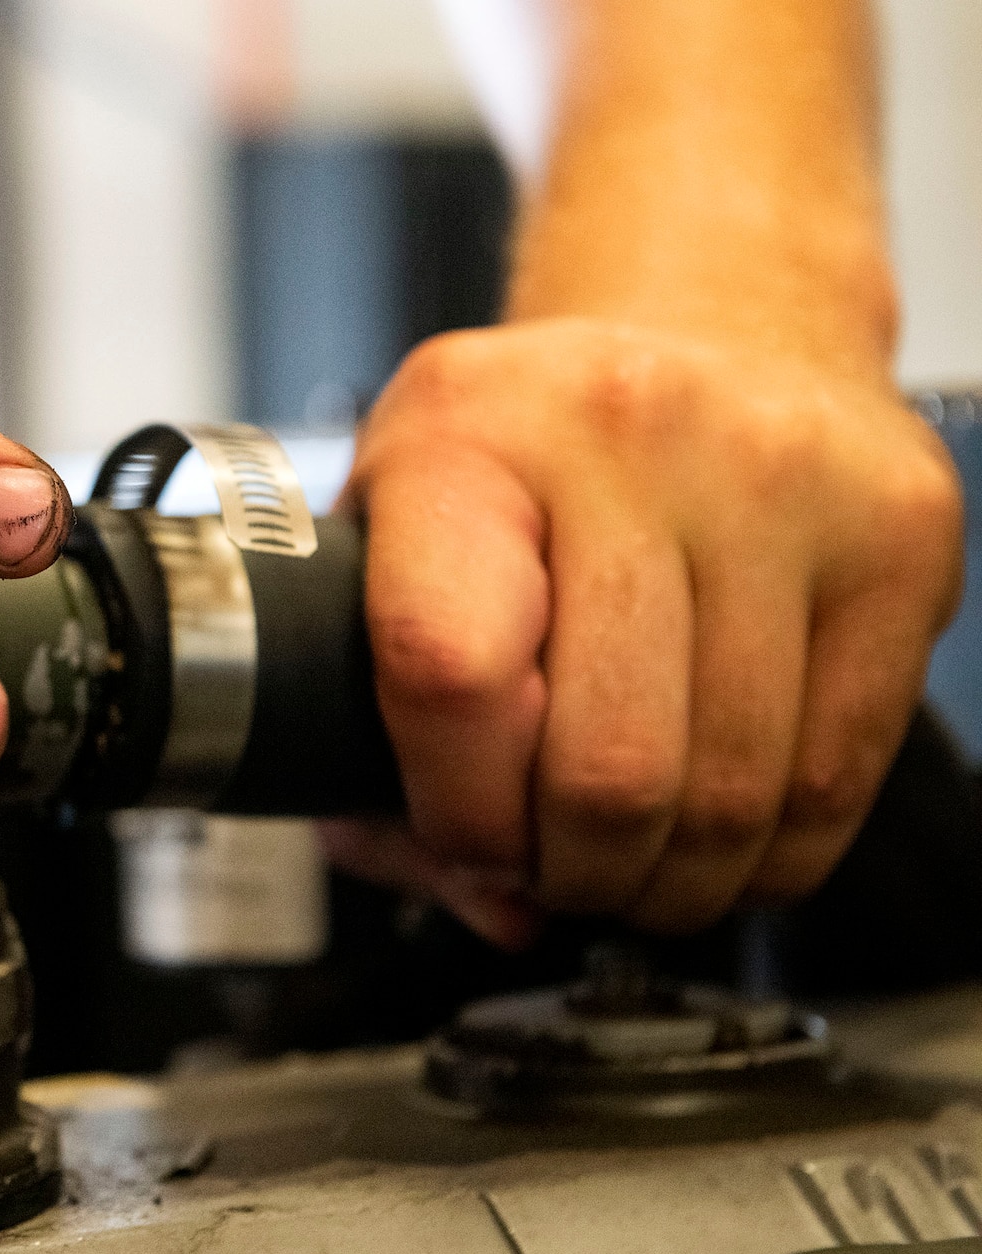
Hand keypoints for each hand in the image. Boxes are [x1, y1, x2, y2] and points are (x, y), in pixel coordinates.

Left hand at [340, 317, 960, 938]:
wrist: (709, 323)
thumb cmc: (529, 455)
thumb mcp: (394, 543)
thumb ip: (382, 737)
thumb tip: (489, 902)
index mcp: (460, 434)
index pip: (447, 672)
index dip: (459, 807)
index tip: (466, 836)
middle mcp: (626, 432)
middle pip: (608, 765)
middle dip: (575, 872)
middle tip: (558, 873)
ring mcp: (781, 477)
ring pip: (730, 794)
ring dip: (673, 879)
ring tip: (634, 861)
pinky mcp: (899, 534)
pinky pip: (837, 778)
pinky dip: (769, 852)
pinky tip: (721, 832)